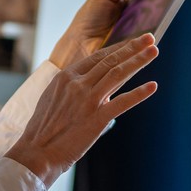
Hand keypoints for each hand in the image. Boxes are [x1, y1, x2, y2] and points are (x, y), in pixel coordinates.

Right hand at [7, 35, 158, 186]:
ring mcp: (87, 100)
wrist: (36, 153)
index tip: (132, 41)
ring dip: (138, 60)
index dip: (118, 48)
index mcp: (66, 77)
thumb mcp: (53, 98)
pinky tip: (153, 86)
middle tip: (149, 37)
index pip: (98, 57)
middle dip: (132, 47)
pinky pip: (122, 102)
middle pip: (110, 60)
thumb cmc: (43, 130)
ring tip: (154, 50)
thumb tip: (88, 83)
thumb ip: (72, 88)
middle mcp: (77, 84)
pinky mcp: (96, 118)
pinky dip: (139, 93)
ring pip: (118, 73)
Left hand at [48, 0, 152, 68]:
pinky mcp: (139, 46)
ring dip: (163, 11)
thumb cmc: (88, 19)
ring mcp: (140, 32)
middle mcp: (138, 17)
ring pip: (156, 20)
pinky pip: (150, 37)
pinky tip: (159, 19)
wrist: (77, 45)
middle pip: (156, 4)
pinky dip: (154, 29)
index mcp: (131, 3)